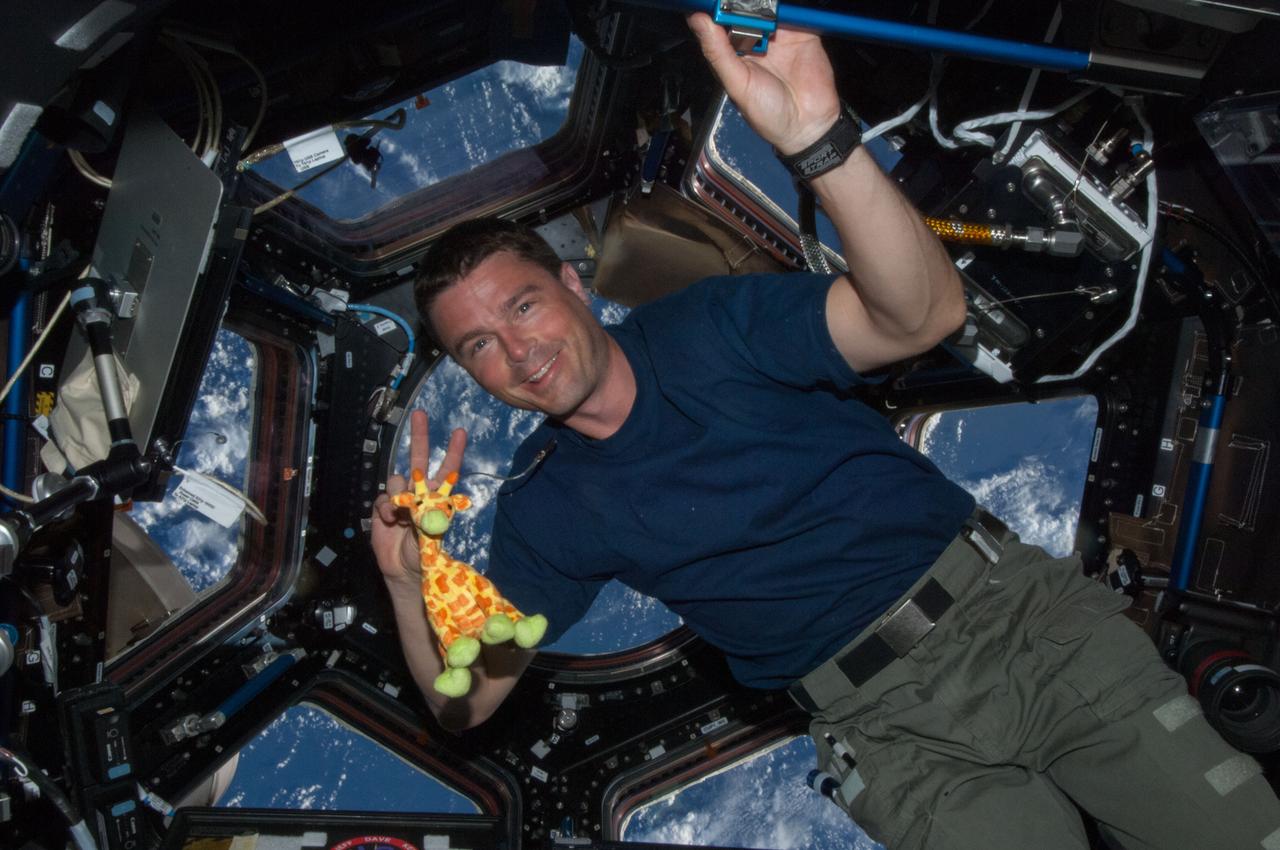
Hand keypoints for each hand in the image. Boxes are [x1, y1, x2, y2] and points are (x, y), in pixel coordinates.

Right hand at [370, 409, 466, 589]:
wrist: (405, 570)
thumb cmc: (425, 553)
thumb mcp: (432, 535)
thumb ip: (426, 516)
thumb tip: (416, 501)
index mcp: (437, 496)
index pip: (447, 470)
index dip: (453, 451)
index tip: (459, 432)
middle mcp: (419, 492)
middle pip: (418, 458)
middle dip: (420, 436)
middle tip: (420, 414)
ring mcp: (400, 498)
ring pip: (396, 480)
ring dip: (399, 494)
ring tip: (402, 517)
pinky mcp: (383, 507)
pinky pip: (383, 498)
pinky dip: (386, 508)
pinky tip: (390, 521)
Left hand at [686, 13, 840, 155]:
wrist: (809, 126)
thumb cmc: (767, 113)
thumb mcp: (738, 84)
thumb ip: (718, 52)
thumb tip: (697, 19)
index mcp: (733, 52)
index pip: (718, 22)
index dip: (714, 8)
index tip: (708, 0)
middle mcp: (754, 39)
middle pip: (742, 8)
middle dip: (737, 2)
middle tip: (735, 1)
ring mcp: (779, 34)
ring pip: (767, 6)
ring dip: (762, 1)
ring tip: (757, 2)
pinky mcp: (803, 31)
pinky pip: (794, 11)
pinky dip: (788, 5)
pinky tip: (779, 5)